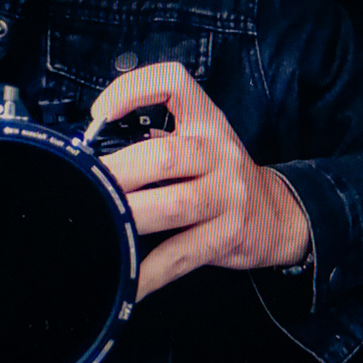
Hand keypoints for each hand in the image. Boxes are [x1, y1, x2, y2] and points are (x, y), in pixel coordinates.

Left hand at [93, 63, 311, 298]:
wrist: (277, 213)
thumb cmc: (223, 176)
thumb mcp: (201, 141)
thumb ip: (159, 140)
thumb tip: (95, 156)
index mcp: (207, 121)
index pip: (174, 83)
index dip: (135, 89)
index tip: (101, 113)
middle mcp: (220, 152)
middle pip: (165, 156)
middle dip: (118, 174)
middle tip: (85, 186)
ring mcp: (228, 194)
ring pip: (175, 205)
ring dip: (131, 217)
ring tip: (102, 224)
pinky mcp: (229, 234)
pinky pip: (184, 253)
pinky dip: (152, 270)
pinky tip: (131, 279)